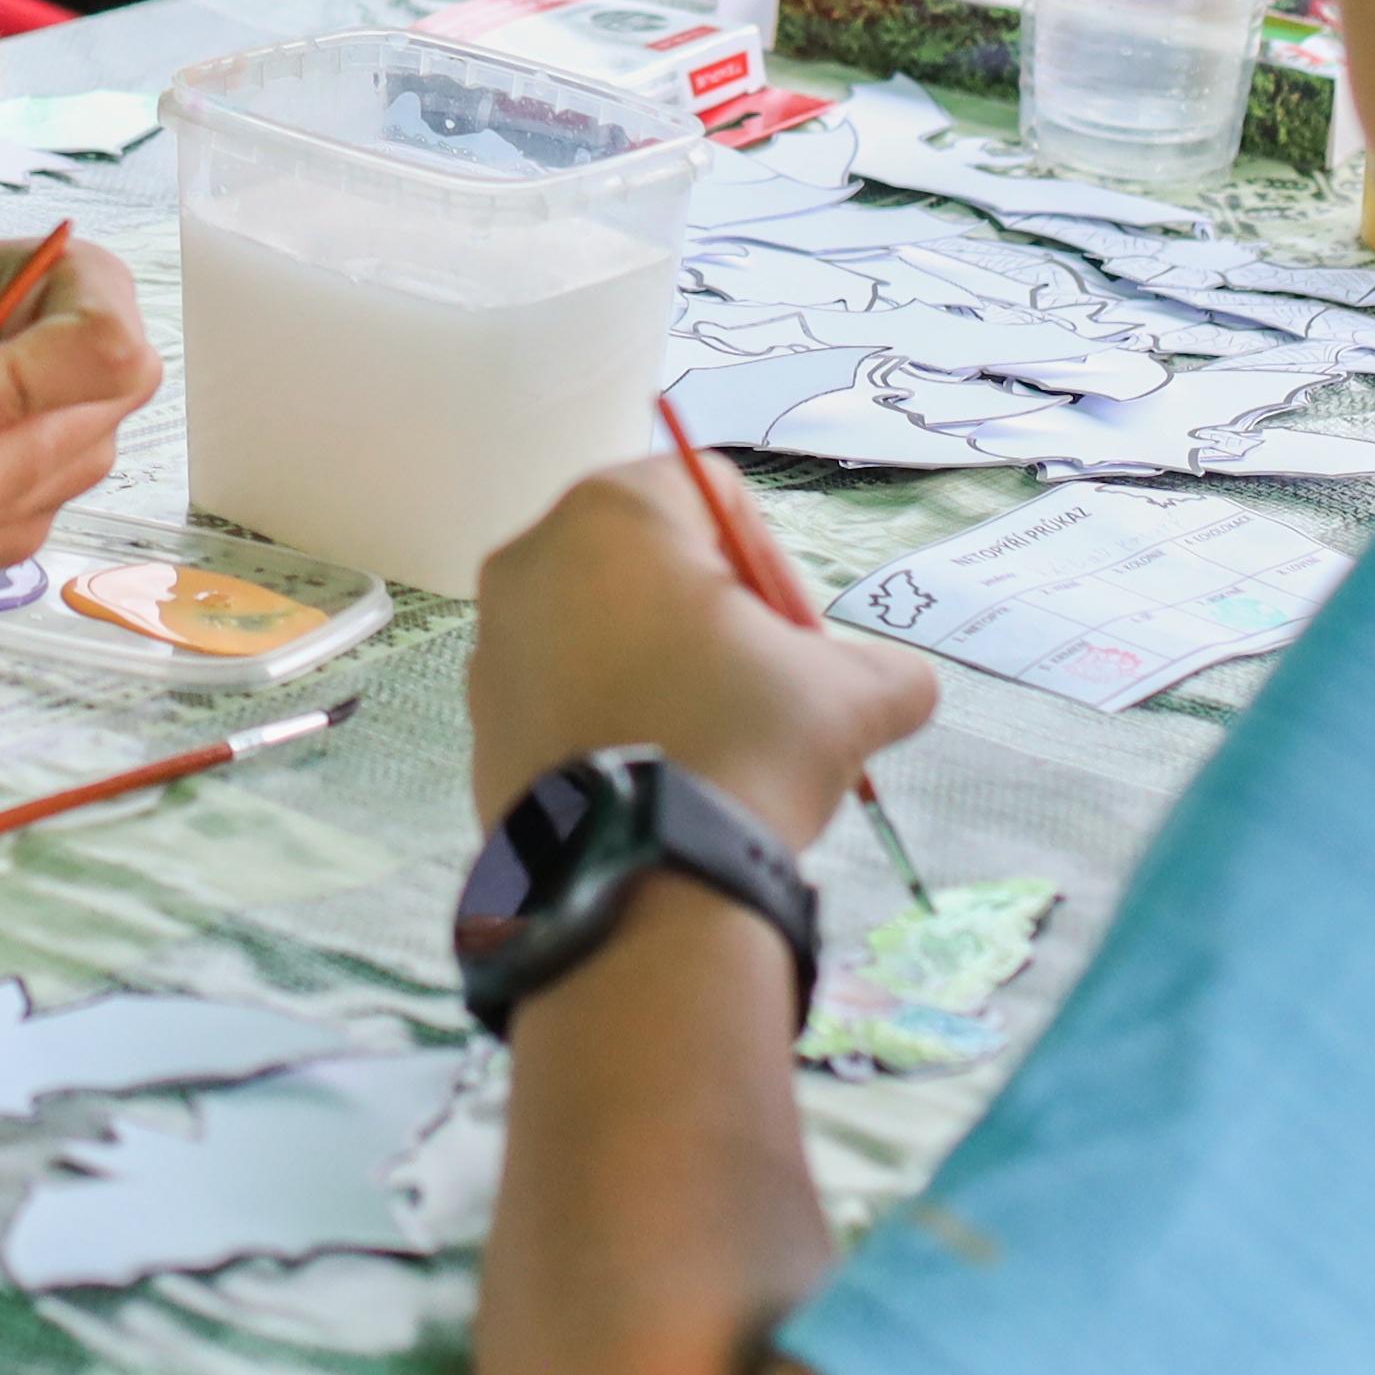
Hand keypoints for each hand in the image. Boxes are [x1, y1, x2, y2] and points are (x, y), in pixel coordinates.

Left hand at [468, 460, 937, 851]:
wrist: (642, 882)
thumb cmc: (742, 746)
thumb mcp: (852, 697)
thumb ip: (887, 670)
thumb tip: (895, 687)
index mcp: (611, 514)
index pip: (711, 492)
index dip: (769, 561)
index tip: (789, 639)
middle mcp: (532, 559)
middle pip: (649, 559)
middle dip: (712, 616)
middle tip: (757, 689)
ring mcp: (493, 643)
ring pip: (602, 627)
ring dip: (661, 667)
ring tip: (709, 743)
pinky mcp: (479, 720)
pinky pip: (561, 694)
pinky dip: (609, 718)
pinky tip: (656, 777)